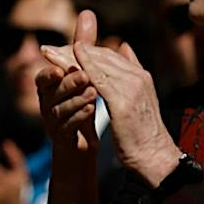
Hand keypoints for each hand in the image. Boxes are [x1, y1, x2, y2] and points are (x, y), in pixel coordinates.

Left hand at [45, 12, 178, 185]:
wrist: (154, 156)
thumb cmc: (143, 133)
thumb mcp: (140, 100)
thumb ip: (132, 74)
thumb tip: (125, 46)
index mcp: (141, 76)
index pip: (109, 55)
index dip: (86, 50)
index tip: (64, 48)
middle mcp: (138, 77)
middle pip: (102, 56)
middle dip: (74, 50)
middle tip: (49, 49)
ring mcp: (132, 87)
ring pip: (97, 65)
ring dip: (70, 57)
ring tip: (49, 54)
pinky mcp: (123, 101)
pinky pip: (98, 80)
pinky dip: (81, 70)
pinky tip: (66, 66)